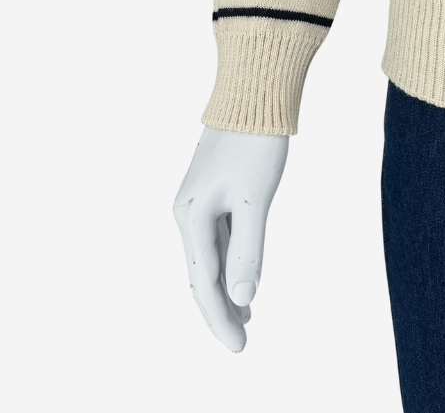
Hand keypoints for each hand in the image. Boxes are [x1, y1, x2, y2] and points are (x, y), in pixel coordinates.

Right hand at [173, 125, 288, 350]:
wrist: (253, 95)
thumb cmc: (254, 143)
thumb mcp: (255, 199)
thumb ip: (248, 249)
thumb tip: (241, 296)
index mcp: (191, 216)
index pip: (204, 282)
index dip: (220, 319)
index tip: (238, 349)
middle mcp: (188, 212)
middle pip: (202, 274)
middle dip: (220, 310)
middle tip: (241, 344)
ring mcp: (199, 202)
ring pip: (210, 258)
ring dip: (226, 289)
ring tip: (245, 320)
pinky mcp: (214, 193)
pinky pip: (219, 239)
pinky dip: (231, 263)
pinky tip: (243, 278)